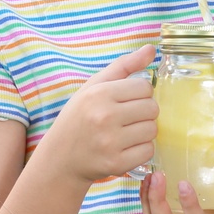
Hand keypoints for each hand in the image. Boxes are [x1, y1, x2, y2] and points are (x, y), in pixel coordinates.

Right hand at [40, 43, 158, 187]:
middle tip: (127, 118)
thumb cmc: (79, 117)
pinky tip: (125, 147)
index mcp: (99, 94)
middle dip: (144, 112)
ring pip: (152, 130)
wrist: (60, 158)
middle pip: (152, 108)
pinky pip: (148, 151)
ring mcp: (110, 142)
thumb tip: (151, 49)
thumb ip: (124, 65)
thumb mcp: (93, 86)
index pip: (145, 87)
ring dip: (143, 131)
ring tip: (125, 132)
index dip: (140, 94)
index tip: (127, 101)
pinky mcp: (116, 163)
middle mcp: (104, 117)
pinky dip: (141, 150)